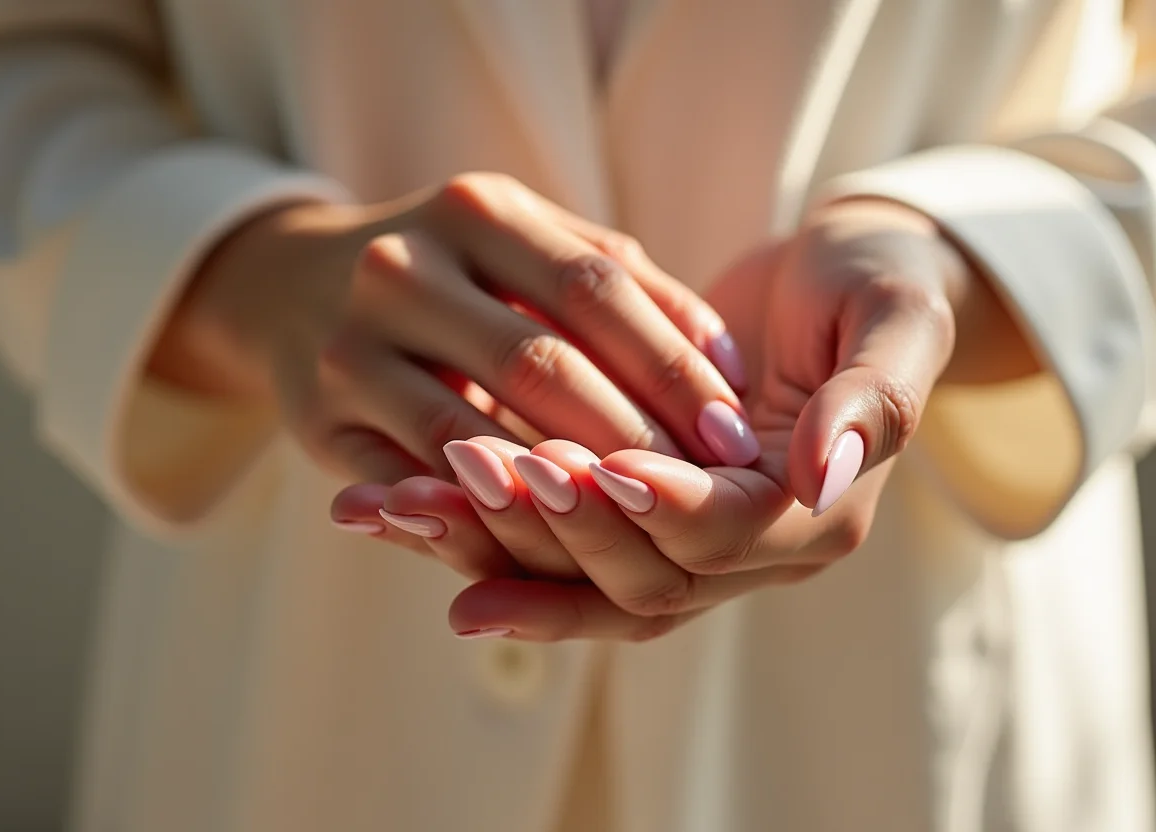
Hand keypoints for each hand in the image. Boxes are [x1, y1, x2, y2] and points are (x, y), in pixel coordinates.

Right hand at [147, 173, 752, 483]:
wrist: (293, 286)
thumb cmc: (453, 271)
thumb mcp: (528, 249)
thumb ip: (626, 288)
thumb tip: (728, 365)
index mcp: (475, 211)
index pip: (595, 288)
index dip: (672, 365)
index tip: (735, 434)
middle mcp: (401, 266)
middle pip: (539, 364)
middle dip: (634, 437)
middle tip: (705, 493)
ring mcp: (349, 344)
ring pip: (471, 435)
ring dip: (562, 492)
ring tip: (639, 527)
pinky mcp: (316, 420)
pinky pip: (410, 484)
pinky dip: (478, 518)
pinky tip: (540, 546)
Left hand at [331, 199, 1038, 638]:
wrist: (835, 284)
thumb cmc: (876, 288)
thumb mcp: (898, 322)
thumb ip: (876, 399)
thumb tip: (820, 470)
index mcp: (818, 516)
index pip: (724, 536)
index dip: (660, 508)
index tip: (588, 462)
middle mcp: (748, 550)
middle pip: (640, 577)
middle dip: (557, 529)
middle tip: (472, 466)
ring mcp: (684, 537)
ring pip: (580, 576)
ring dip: (494, 543)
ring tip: (401, 507)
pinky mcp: (632, 513)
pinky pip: (550, 542)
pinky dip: (476, 529)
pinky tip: (394, 505)